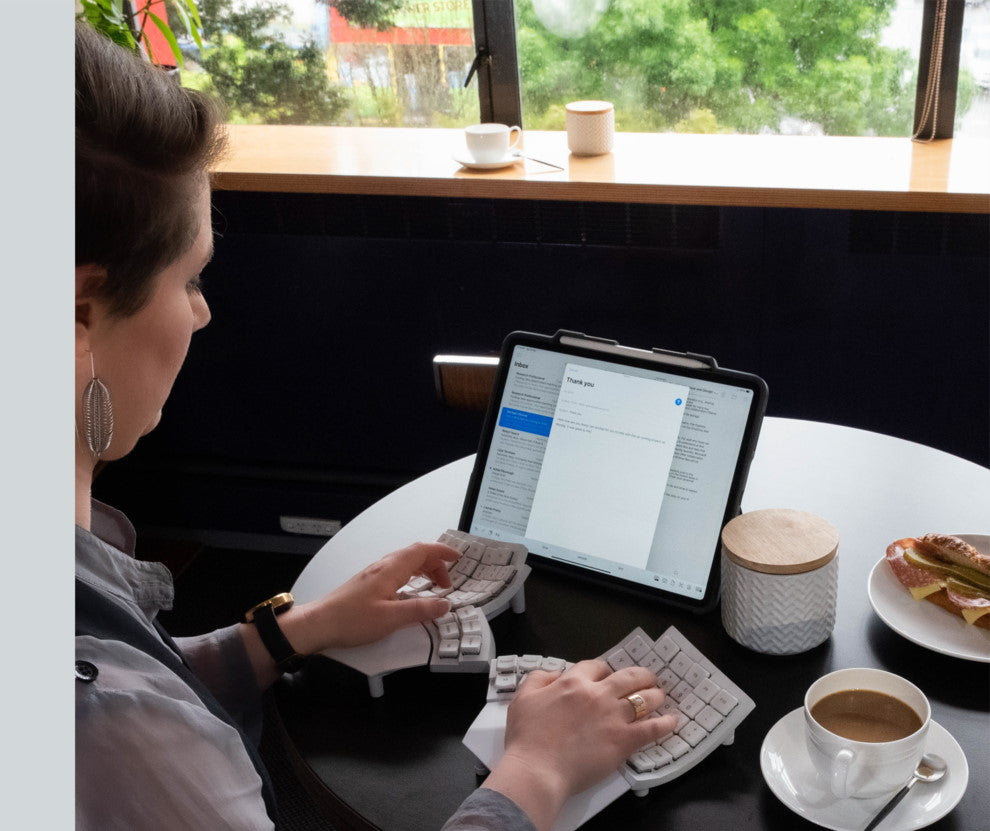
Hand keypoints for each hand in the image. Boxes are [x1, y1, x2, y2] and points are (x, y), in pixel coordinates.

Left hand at [288, 542, 460, 653]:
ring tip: (434, 586)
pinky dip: (412, 577)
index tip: (458, 557)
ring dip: (424, 570)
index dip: (442, 552)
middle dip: (436, 564)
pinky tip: (411, 593)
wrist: (319, 623)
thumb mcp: (391, 618)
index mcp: (391, 569)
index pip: (422, 550)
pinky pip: (397, 572)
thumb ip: (420, 610)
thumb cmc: (351, 620)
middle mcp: (383, 566)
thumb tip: (444, 604)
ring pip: (406, 563)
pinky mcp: (368, 584)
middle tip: (448, 583)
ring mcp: (374, 574)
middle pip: (415, 555)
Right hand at [483, 660, 677, 830]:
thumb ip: (539, 679)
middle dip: (641, 675)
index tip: (607, 675)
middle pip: (628, 677)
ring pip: (643, 699)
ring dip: (654, 695)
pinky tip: (671, 722)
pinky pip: (651, 728)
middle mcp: (597, 695)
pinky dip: (664, 724)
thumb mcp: (524, 697)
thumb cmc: (528, 737)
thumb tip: (555, 674)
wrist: (538, 769)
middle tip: (647, 678)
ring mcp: (613, 717)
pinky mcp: (623, 741)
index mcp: (573, 683)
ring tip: (660, 696)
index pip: (596, 666)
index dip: (604, 669)